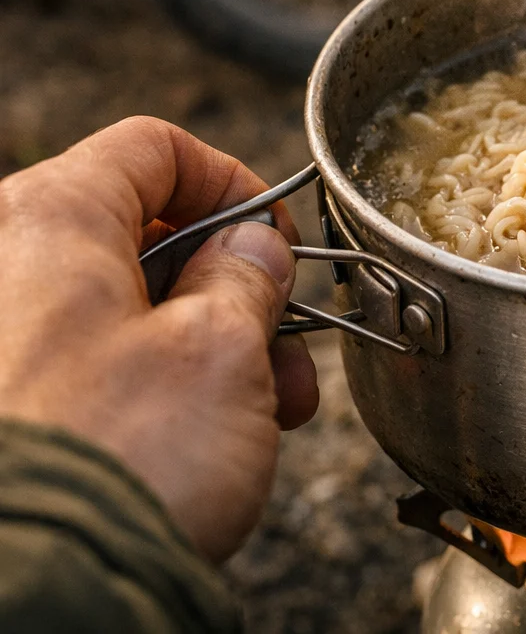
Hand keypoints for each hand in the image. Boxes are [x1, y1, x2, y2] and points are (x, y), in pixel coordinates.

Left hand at [0, 117, 318, 560]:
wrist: (43, 586)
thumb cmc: (119, 460)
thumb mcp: (222, 349)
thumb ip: (248, 277)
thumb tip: (252, 250)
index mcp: (47, 221)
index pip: (153, 149)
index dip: (234, 184)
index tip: (276, 239)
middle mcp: (5, 266)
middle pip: (142, 237)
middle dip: (234, 290)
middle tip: (287, 343)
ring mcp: (1, 337)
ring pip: (123, 308)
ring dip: (210, 346)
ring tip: (270, 410)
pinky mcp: (9, 402)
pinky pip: (90, 364)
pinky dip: (157, 384)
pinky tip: (214, 435)